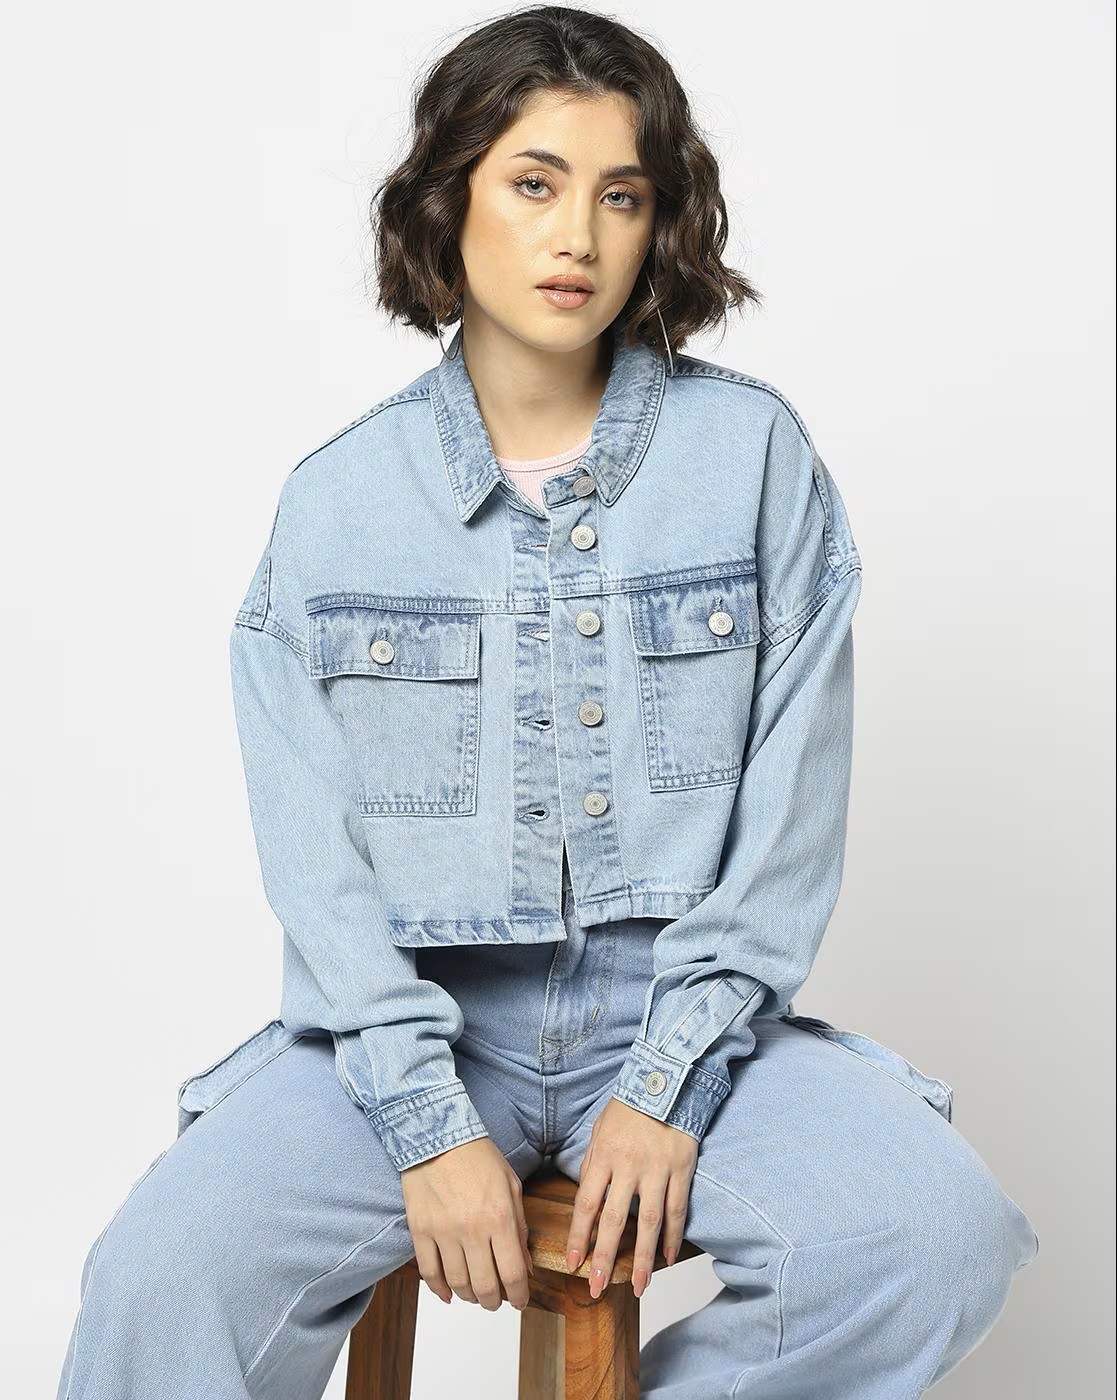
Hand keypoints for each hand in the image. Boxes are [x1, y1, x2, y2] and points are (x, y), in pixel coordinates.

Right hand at [400, 1136, 534, 1311]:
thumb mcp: (511, 1186)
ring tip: (475, 1294)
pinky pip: (429, 1272)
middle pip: (485, 1287)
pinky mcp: (420, 1231)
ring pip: (458, 1284)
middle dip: (494, 1301)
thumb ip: (520, 1227)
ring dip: (469, 1297)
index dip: (519, 1295)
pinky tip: (449, 1293)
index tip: (520, 1300)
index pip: (513, 1273)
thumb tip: (525, 1265)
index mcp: (500, 1217)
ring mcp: (443, 1232)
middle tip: (497, 1301)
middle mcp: (472, 1229)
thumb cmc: (478, 1156)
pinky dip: (439, 1290)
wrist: (438, 1135)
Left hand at [564, 1097, 698, 1298]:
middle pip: (614, 1219)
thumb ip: (593, 1164)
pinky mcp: (681, 1169)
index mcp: (604, 1156)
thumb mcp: (600, 1131)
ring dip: (641, 1258)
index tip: (573, 1262)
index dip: (579, 1236)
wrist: (666, 1081)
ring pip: (648, 1222)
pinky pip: (676, 1209)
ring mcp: (657, 1170)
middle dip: (603, 1257)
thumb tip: (587, 1198)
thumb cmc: (629, 1108)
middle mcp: (629, 1166)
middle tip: (596, 1287)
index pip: (586, 1203)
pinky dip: (672, 1236)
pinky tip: (667, 1258)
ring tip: (637, 1286)